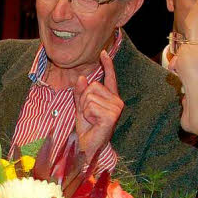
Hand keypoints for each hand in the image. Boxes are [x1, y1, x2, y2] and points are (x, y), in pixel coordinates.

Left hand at [73, 50, 123, 164]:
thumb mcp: (80, 106)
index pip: (109, 78)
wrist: (87, 145)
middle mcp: (116, 101)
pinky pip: (90, 106)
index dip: (107, 64)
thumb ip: (80, 92)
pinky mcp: (112, 115)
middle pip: (93, 86)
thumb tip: (82, 78)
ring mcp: (116, 108)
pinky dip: (87, 114)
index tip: (103, 52)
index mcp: (110, 97)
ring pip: (90, 96)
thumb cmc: (86, 127)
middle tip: (88, 114)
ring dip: (85, 109)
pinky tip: (94, 123)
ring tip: (91, 119)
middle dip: (84, 99)